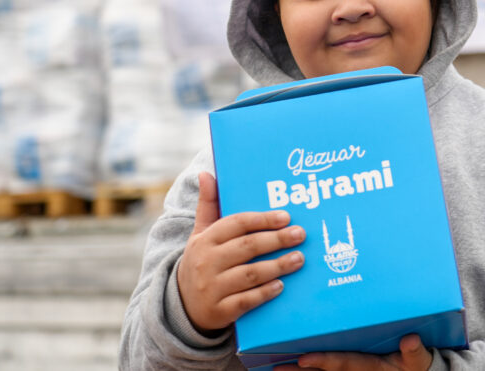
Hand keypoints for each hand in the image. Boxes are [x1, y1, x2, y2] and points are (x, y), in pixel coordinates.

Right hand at [176, 172, 306, 332]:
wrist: (183, 306)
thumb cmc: (201, 261)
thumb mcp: (200, 234)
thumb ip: (208, 204)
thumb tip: (206, 174)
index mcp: (205, 240)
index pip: (236, 224)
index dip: (262, 219)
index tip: (286, 216)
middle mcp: (207, 262)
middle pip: (247, 247)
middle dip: (277, 240)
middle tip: (300, 234)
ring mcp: (213, 288)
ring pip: (250, 274)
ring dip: (277, 266)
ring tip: (299, 259)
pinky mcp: (220, 311)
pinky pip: (246, 301)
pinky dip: (265, 293)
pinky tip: (281, 285)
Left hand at [290, 334, 432, 369]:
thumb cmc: (414, 365)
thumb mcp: (418, 361)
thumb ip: (415, 352)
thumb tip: (411, 340)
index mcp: (372, 368)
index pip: (344, 363)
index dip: (324, 361)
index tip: (304, 359)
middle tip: (278, 366)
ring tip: (276, 368)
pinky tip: (292, 368)